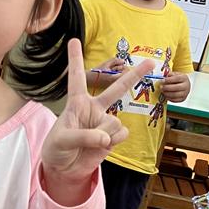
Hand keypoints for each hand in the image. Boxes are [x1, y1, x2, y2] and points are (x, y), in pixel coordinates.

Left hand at [42, 39, 153, 201]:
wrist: (65, 168)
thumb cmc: (57, 148)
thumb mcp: (62, 140)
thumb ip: (83, 136)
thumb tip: (105, 138)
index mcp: (77, 103)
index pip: (77, 78)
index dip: (76, 59)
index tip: (74, 40)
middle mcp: (94, 108)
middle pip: (116, 88)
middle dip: (134, 75)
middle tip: (151, 63)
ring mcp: (105, 121)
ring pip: (114, 122)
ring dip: (104, 134)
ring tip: (91, 142)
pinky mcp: (113, 135)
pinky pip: (121, 134)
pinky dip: (113, 141)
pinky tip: (103, 146)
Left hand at [160, 71, 190, 102]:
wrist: (184, 85)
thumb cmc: (178, 80)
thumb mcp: (175, 74)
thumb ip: (170, 75)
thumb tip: (164, 76)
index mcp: (184, 78)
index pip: (177, 78)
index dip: (169, 80)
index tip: (162, 80)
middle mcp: (186, 86)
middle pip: (176, 87)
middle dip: (167, 88)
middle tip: (161, 87)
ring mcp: (185, 93)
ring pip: (175, 95)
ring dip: (166, 93)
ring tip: (162, 91)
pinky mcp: (182, 99)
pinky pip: (174, 100)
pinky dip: (168, 98)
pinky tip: (166, 95)